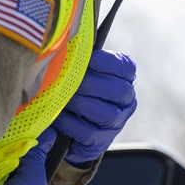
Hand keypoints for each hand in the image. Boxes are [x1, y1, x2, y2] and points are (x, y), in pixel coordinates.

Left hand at [54, 50, 136, 165]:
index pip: (126, 68)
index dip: (107, 63)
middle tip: (67, 79)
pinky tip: (58, 116)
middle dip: (89, 84)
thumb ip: (80, 60)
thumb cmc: (75, 89)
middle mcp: (127, 100)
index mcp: (125, 78)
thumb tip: (66, 45)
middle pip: (118, 91)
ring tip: (61, 98)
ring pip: (107, 114)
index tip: (88, 59)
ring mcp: (118, 121)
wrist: (69, 126)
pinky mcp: (104, 140)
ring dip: (80, 104)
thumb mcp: (81, 72)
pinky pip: (90, 133)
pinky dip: (71, 124)